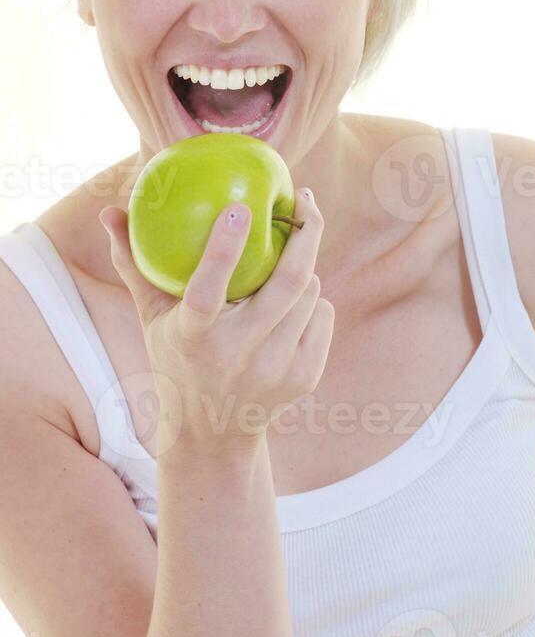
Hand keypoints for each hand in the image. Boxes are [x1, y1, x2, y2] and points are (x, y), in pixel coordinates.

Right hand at [99, 191, 333, 452]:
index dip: (224, 248)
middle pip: (287, 283)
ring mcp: (275, 370)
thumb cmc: (177, 358)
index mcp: (193, 336)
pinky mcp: (305, 378)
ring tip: (289, 262)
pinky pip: (323, 315)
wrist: (213, 436)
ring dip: (304, 268)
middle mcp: (236, 355)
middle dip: (306, 232)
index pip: (206, 290)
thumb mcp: (152, 317)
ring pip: (311, 293)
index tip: (239, 208)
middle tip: (306, 200)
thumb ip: (134, 264)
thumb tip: (109, 211)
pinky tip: (296, 304)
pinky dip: (313, 300)